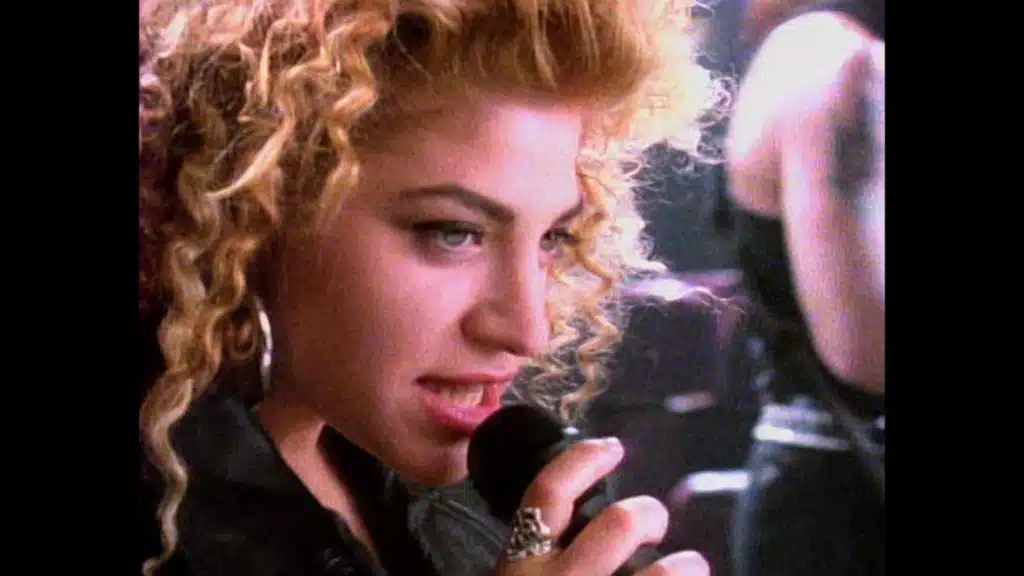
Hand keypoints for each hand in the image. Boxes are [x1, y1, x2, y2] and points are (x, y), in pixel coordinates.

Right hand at [493, 437, 709, 575]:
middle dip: (648, 515)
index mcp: (520, 566)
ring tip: (693, 565)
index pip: (549, 493)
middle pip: (618, 523)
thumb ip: (534, 560)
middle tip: (654, 523)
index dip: (583, 460)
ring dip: (684, 566)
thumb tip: (571, 537)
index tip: (611, 446)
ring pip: (658, 575)